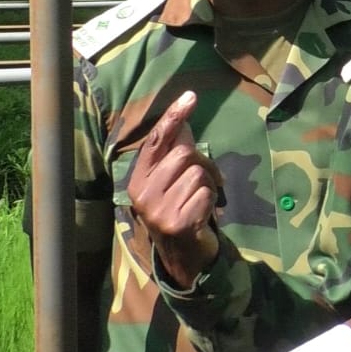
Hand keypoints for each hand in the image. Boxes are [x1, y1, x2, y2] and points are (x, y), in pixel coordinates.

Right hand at [126, 90, 223, 287]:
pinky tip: (202, 214)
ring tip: (200, 200)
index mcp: (138, 179)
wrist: (182, 255)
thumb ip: (175, 152)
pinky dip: (212, 200)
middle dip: (204, 163)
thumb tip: (184, 120)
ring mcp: (158, 210)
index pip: (156, 141)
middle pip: (184, 155)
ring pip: (199, 174)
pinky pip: (207, 194)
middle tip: (208, 180)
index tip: (190, 96)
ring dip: (209, 184)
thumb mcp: (172, 180)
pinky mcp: (177, 223)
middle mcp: (142, 193)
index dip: (173, 117)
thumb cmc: (180, 208)